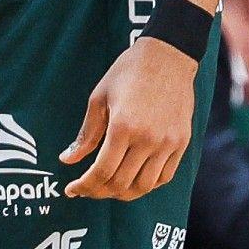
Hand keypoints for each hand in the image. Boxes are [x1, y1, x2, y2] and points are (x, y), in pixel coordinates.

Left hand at [61, 35, 197, 200]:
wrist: (168, 55)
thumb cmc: (129, 72)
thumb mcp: (99, 98)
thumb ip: (86, 134)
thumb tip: (67, 159)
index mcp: (123, 127)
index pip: (102, 172)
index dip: (84, 186)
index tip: (71, 189)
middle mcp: (148, 139)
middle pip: (121, 184)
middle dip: (99, 192)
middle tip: (86, 189)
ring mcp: (167, 143)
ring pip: (144, 186)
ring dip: (122, 193)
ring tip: (108, 188)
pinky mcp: (181, 142)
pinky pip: (164, 177)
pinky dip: (146, 185)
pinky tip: (133, 180)